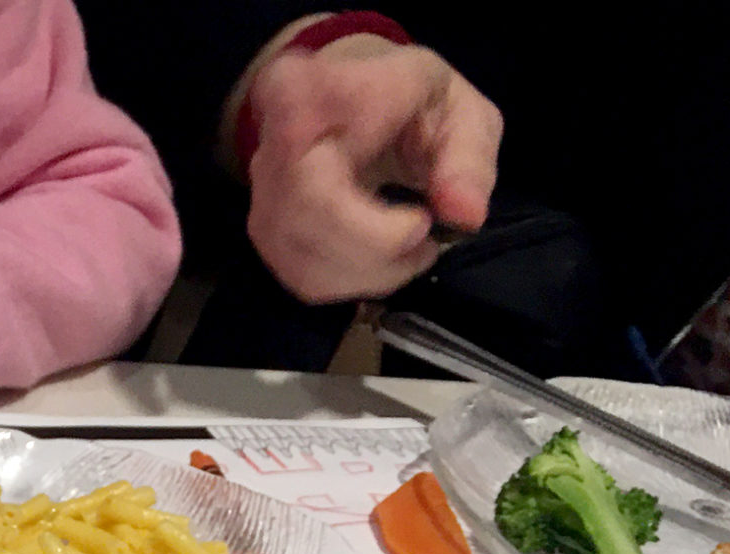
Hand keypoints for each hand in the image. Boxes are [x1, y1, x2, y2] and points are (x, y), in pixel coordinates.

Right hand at [241, 36, 501, 302]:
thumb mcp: (461, 111)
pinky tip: (379, 261)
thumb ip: (469, 159)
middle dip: (375, 254)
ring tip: (410, 251)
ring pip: (303, 260)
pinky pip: (300, 276)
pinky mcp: (263, 232)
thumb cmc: (412, 101)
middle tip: (425, 242)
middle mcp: (270, 146)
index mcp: (313, 94)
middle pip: (307, 224)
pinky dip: (351, 281)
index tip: (424, 221)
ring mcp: (260, 194)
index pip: (314, 176)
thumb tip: (464, 216)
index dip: (371, 227)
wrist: (352, 98)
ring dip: (367, 274)